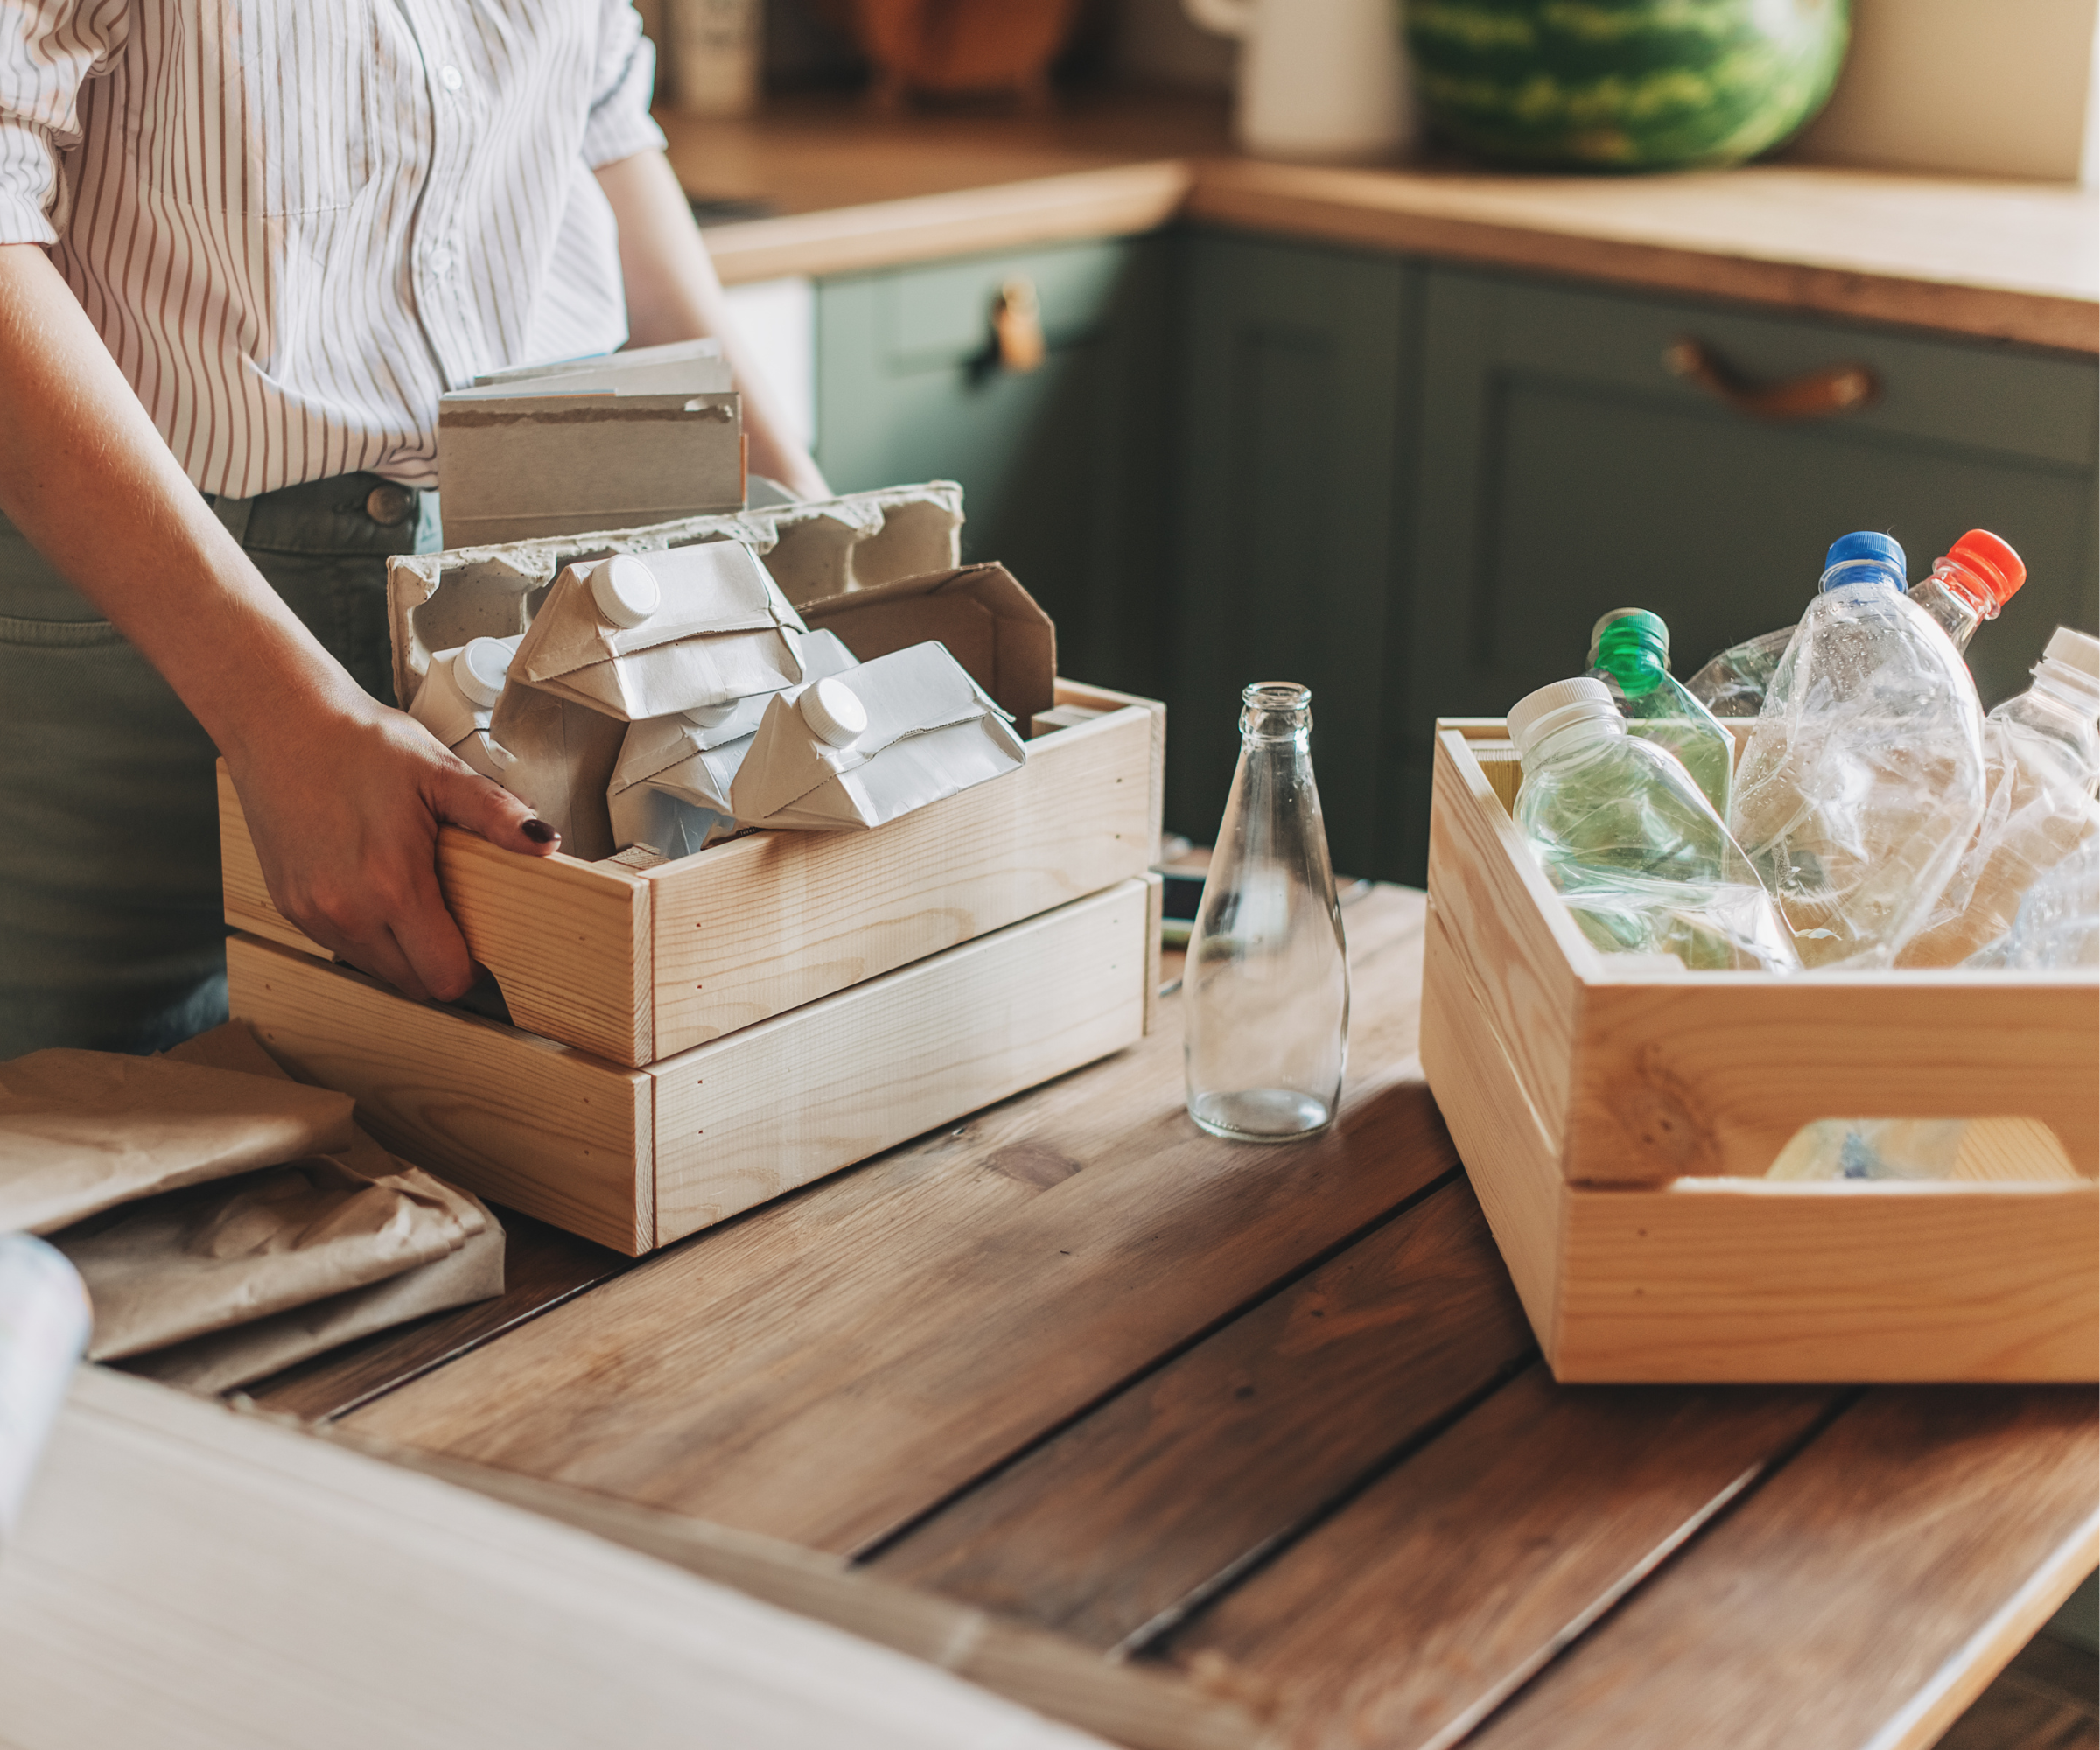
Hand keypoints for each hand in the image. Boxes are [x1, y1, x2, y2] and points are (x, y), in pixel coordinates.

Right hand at [228, 695, 558, 1003]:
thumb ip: (495, 814)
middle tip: (457, 920)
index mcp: (391, 886)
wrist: (281, 721)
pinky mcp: (288, 906)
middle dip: (441, 963)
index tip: (485, 945)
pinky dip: (367, 935)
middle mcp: (345, 912)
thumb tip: (547, 841)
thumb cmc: (362, 742)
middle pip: (412, 983)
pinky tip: (376, 891)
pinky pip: (340, 946)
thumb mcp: (439, 772)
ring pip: (376, 970)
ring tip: (416, 901)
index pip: (443, 977)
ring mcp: (311, 913)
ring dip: (403, 952)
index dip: (472, 970)